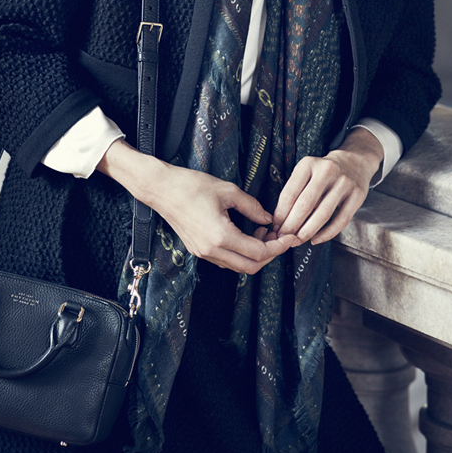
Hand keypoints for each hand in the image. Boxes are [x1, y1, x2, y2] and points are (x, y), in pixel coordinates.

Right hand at [97, 140, 294, 273]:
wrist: (161, 189)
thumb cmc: (192, 186)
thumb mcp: (228, 191)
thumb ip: (252, 207)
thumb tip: (268, 219)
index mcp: (221, 236)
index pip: (259, 252)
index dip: (278, 246)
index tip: (289, 237)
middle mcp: (212, 251)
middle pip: (251, 266)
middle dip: (270, 254)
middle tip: (279, 236)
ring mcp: (204, 253)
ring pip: (238, 266)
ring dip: (255, 254)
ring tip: (262, 232)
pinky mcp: (198, 250)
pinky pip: (226, 260)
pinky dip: (241, 253)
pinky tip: (246, 234)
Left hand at [271, 128, 383, 245]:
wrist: (354, 161)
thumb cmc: (323, 172)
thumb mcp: (307, 172)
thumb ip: (295, 192)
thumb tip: (281, 221)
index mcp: (308, 164)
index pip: (290, 193)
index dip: (281, 214)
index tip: (276, 227)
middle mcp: (327, 171)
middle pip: (305, 205)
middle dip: (292, 226)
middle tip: (284, 238)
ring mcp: (344, 183)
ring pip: (323, 214)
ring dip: (307, 232)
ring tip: (298, 241)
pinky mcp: (357, 195)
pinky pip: (341, 220)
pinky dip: (327, 234)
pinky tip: (316, 239)